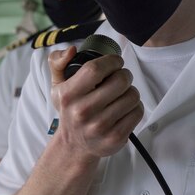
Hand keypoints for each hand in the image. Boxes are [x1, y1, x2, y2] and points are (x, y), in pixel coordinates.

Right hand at [48, 46, 143, 161]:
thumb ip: (57, 62)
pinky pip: (137, 111)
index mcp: (68, 95)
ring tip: (122, 94)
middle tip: (121, 78)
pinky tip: (125, 108)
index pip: (95, 69)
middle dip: (125, 75)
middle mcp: (83, 111)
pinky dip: (135, 107)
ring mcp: (100, 126)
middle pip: (120, 81)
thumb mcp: (57, 86)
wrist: (74, 145)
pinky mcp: (115, 137)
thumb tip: (71, 49)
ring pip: (132, 95)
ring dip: (131, 91)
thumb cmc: (70, 110)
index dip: (111, 61)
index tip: (116, 62)